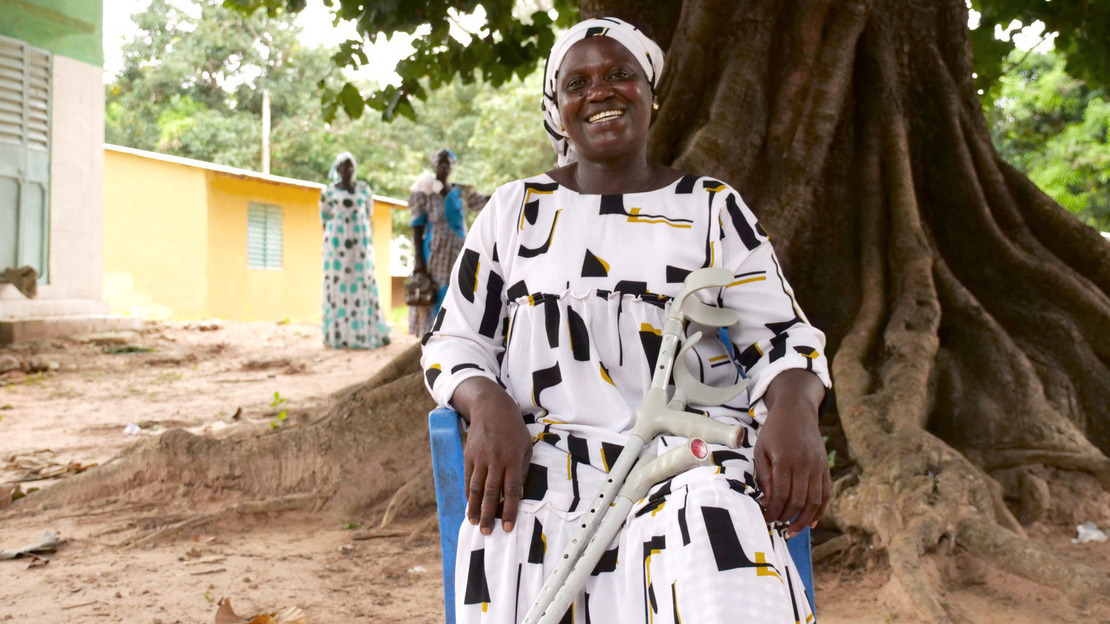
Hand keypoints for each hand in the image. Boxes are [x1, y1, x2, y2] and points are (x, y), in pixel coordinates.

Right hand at [452, 378, 532, 533]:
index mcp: (513, 460)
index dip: (510, 510)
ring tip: (475, 523)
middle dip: (489, 515)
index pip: (512, 491)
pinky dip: (469, 494)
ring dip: (475, 508)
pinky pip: (468, 479)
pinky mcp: (469, 456)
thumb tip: (517, 493)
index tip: (508, 527)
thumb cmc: (514, 430)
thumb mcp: (526, 447)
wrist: (491, 408)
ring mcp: (480, 458)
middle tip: (488, 532)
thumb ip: (522, 470)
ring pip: (476, 488)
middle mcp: (496, 461)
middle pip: (491, 493)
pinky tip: (470, 505)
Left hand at [752, 369, 829, 537]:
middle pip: (798, 500)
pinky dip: (820, 511)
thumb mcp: (761, 450)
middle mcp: (804, 465)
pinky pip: (825, 494)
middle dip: (786, 516)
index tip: (766, 518)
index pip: (780, 494)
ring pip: (814, 501)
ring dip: (803, 520)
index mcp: (785, 460)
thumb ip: (764, 476)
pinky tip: (811, 522)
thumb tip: (766, 502)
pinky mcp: (825, 468)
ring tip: (792, 531)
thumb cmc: (774, 431)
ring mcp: (818, 467)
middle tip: (776, 524)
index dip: (773, 510)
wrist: (797, 411)